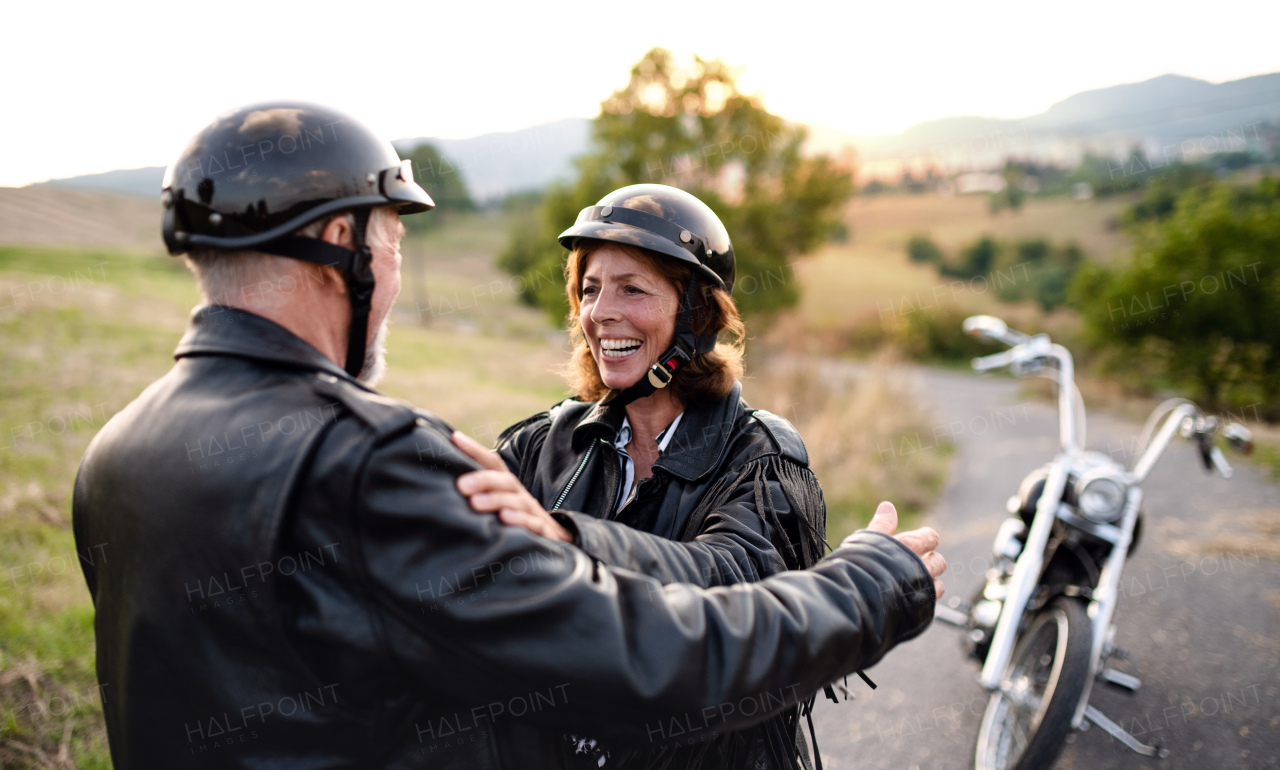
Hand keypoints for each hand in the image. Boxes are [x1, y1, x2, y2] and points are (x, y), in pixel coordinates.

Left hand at [451, 431, 572, 542]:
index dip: (475, 450)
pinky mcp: (542, 531)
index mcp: (508, 487)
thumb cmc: (518, 521)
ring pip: (516, 501)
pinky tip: (504, 519)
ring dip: (496, 500)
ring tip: (475, 503)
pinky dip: (519, 519)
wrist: (558, 541)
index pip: (493, 464)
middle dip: (483, 480)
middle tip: (461, 485)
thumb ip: (480, 495)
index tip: (455, 438)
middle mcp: (520, 495)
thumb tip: (450, 484)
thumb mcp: (501, 506)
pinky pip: (532, 523)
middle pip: (504, 481)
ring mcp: (532, 512)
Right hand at [857, 501, 945, 598]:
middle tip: (913, 565)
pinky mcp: (920, 610)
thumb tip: (888, 506)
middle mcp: (921, 567)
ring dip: (930, 584)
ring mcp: (923, 591)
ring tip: (911, 585)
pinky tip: (907, 600)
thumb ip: (881, 525)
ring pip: (939, 586)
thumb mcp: (867, 540)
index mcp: (910, 546)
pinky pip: (929, 604)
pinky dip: (922, 601)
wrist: (856, 599)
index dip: (925, 540)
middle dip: (930, 562)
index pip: (931, 537)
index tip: (916, 543)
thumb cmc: (858, 565)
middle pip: (939, 562)